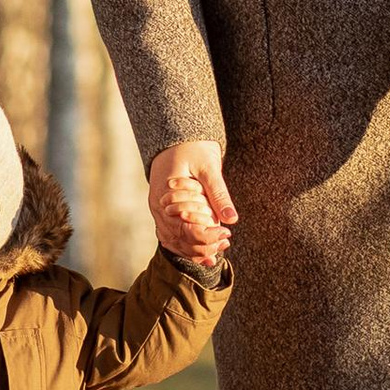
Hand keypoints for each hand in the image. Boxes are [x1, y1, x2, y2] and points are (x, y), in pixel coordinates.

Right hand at [148, 137, 235, 268]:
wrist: (177, 137)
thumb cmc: (193, 148)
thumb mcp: (208, 168)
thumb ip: (218, 194)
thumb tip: (232, 219)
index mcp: (165, 195)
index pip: (184, 229)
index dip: (206, 236)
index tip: (227, 234)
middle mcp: (158, 207)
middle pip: (178, 239)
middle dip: (203, 247)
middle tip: (226, 242)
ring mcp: (158, 211)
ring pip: (174, 241)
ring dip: (195, 249)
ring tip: (219, 248)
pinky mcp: (163, 212)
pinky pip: (172, 235)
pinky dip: (187, 245)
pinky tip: (204, 252)